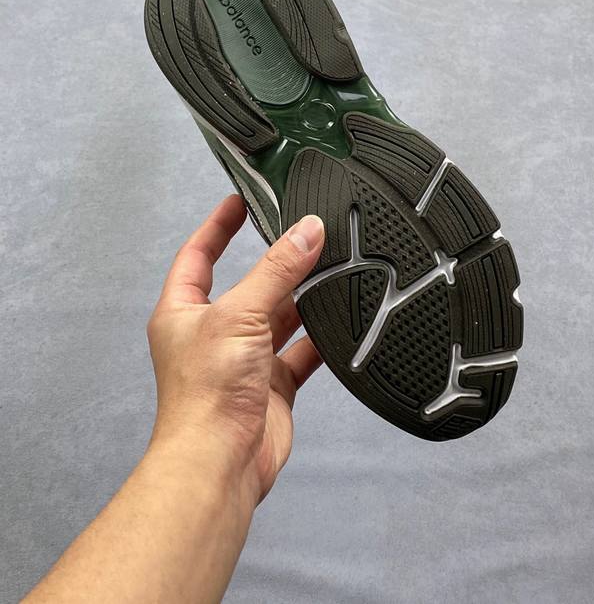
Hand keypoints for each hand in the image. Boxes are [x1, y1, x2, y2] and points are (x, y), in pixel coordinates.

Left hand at [146, 195, 324, 503]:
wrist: (219, 463)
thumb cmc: (205, 396)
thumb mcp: (239, 315)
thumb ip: (276, 271)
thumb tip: (305, 231)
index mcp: (184, 312)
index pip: (198, 255)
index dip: (217, 226)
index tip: (239, 201)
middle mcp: (212, 334)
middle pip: (247, 285)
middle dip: (274, 264)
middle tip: (303, 234)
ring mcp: (243, 360)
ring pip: (277, 318)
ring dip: (301, 300)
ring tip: (329, 270)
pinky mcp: (271, 386)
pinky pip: (300, 353)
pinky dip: (318, 340)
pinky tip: (338, 324)